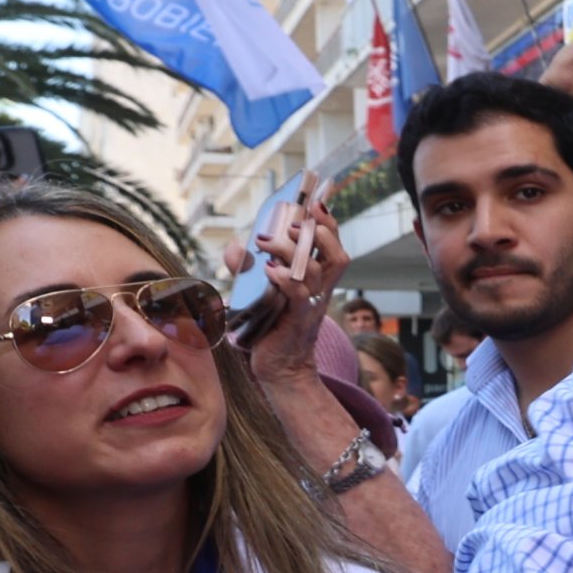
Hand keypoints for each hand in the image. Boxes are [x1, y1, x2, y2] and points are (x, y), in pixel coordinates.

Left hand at [241, 180, 344, 385]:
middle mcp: (320, 291)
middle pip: (337, 256)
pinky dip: (283, 277)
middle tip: (289, 223)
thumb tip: (235, 246)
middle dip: (317, 233)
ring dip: (291, 250)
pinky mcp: (296, 320)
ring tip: (265, 242)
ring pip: (316, 271)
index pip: (334, 247)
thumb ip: (246, 269)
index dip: (330, 224)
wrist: (279, 369)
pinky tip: (268, 270)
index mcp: (317, 281)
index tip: (315, 204)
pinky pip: (298, 294)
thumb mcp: (257, 292)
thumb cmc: (270, 329)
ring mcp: (311, 306)